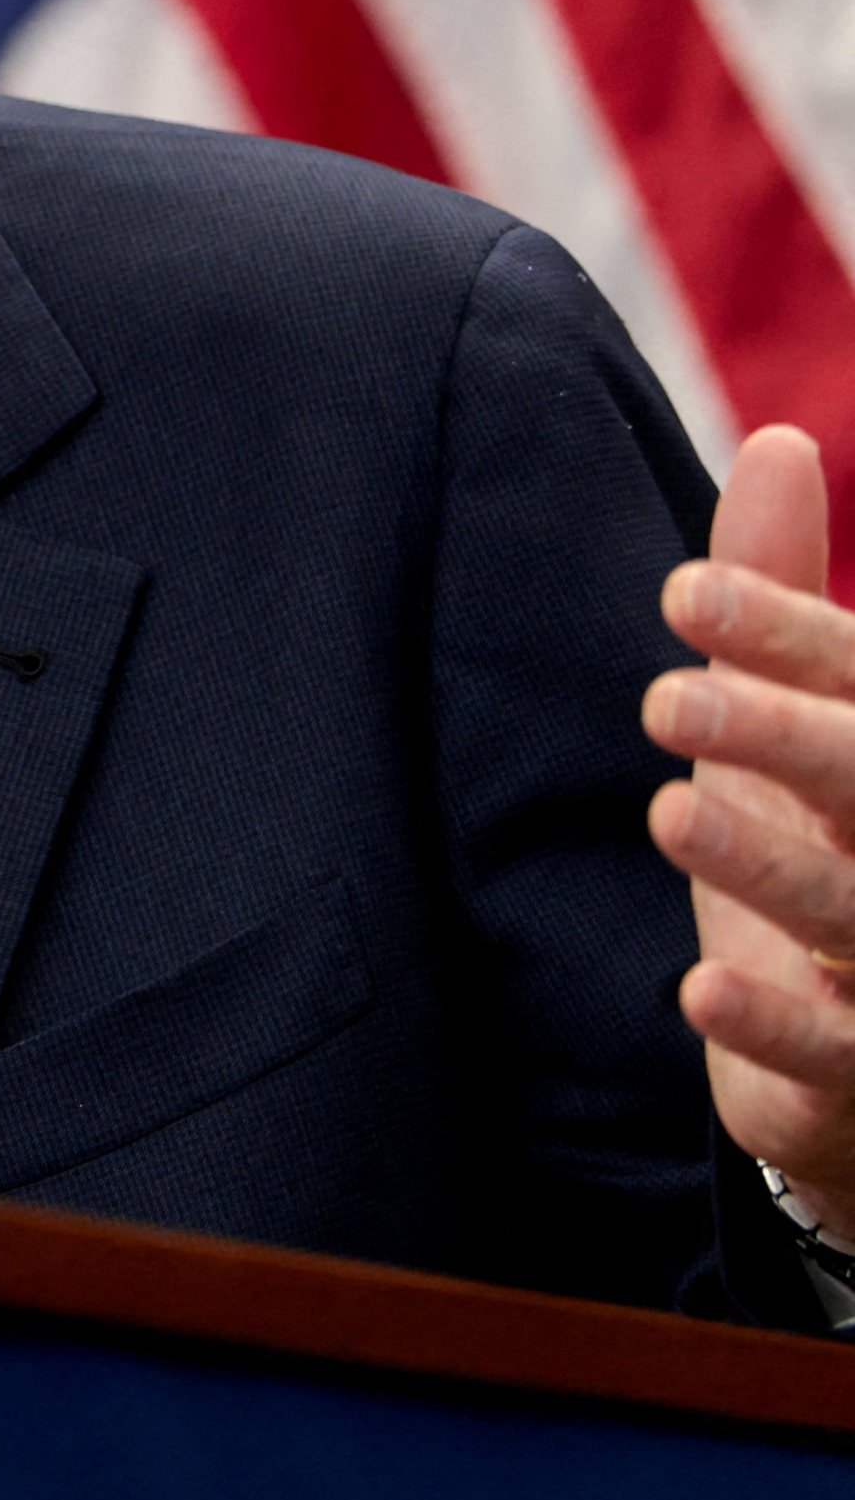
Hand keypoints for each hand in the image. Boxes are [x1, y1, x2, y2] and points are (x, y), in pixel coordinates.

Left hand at [642, 425, 854, 1218]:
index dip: (783, 637)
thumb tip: (782, 441)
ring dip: (768, 866)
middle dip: (782, 737)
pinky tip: (700, 994)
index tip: (679, 594)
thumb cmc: (824, 859)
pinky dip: (773, 1032)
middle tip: (665, 699)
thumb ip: (781, 602)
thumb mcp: (792, 733)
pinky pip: (835, 1058)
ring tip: (671, 810)